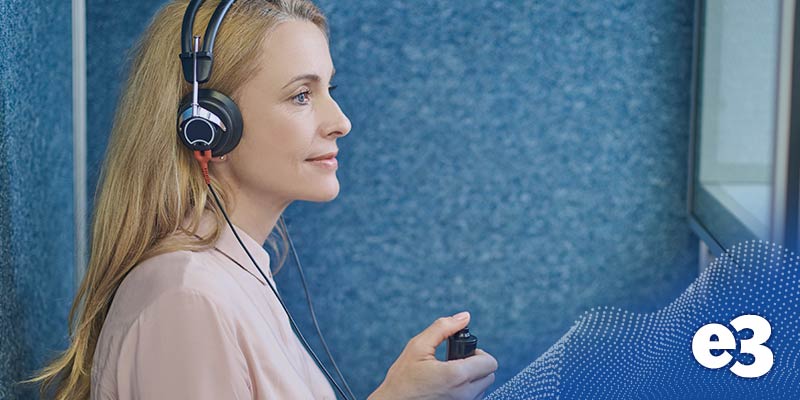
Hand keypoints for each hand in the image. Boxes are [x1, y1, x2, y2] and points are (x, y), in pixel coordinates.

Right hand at [368, 312, 497, 399]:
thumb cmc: (402, 379)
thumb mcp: (418, 347)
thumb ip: (443, 328)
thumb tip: (464, 317)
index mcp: (457, 376)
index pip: (490, 362)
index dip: (479, 352)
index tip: (463, 352)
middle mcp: (464, 394)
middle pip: (489, 375)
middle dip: (477, 364)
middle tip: (456, 362)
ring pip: (482, 388)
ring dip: (472, 378)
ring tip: (450, 375)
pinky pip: (473, 398)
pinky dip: (466, 390)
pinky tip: (448, 386)